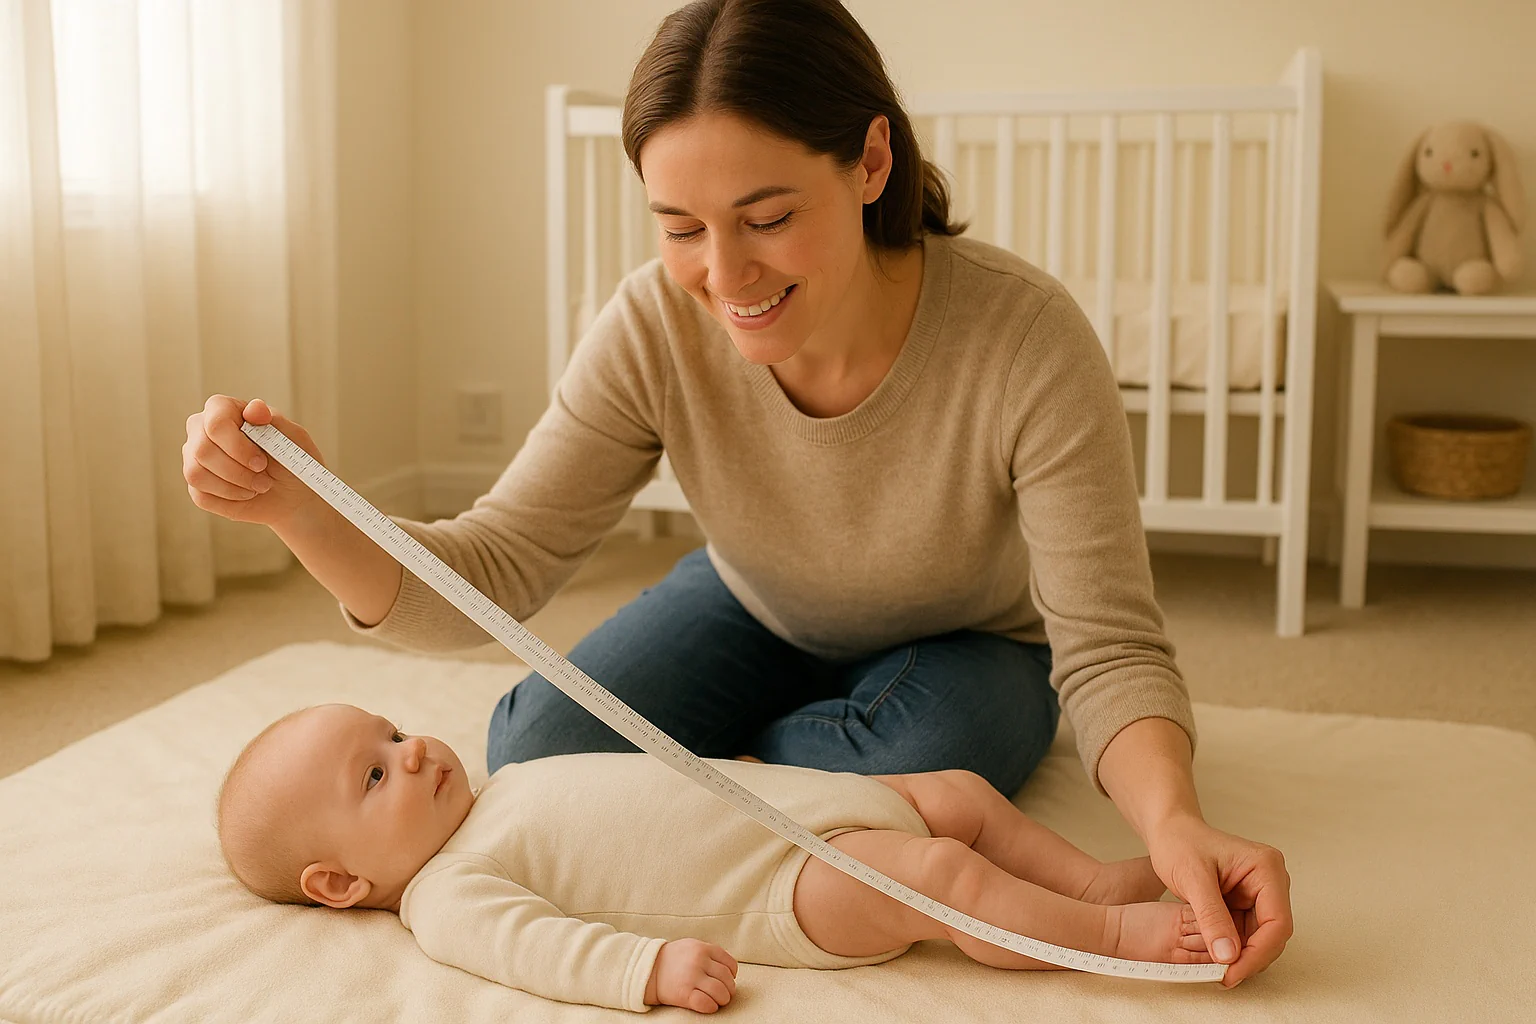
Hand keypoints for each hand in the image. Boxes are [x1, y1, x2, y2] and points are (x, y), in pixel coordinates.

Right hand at [183, 396, 324, 528]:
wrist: (293, 495)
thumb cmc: (291, 460)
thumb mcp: (292, 438)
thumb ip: (273, 420)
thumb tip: (254, 408)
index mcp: (223, 410)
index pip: (216, 423)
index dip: (238, 446)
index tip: (261, 462)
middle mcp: (201, 430)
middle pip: (202, 450)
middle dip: (238, 471)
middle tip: (264, 479)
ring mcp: (194, 458)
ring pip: (196, 474)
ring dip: (234, 487)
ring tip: (258, 486)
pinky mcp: (195, 486)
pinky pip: (201, 496)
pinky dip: (230, 500)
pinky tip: (245, 494)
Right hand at [644, 939, 737, 1012]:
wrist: (648, 969)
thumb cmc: (673, 959)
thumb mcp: (692, 946)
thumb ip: (710, 952)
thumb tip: (729, 968)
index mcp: (703, 948)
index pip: (730, 963)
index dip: (732, 974)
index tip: (728, 979)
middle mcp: (699, 961)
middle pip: (727, 979)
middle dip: (729, 989)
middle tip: (724, 993)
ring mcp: (691, 978)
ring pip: (720, 992)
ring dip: (723, 999)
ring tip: (718, 1000)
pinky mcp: (684, 994)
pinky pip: (706, 1004)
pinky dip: (712, 1007)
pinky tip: (709, 1005)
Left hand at [1144, 814, 1292, 987]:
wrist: (1169, 831)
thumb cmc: (1180, 842)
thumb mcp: (1192, 878)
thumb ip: (1211, 916)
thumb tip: (1228, 956)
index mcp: (1266, 868)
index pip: (1277, 922)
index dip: (1257, 953)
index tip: (1232, 972)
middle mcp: (1270, 882)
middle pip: (1272, 934)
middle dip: (1249, 958)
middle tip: (1222, 977)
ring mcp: (1260, 894)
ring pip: (1260, 939)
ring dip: (1240, 956)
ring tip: (1215, 969)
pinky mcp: (1246, 904)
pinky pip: (1246, 934)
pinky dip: (1232, 948)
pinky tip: (1214, 957)